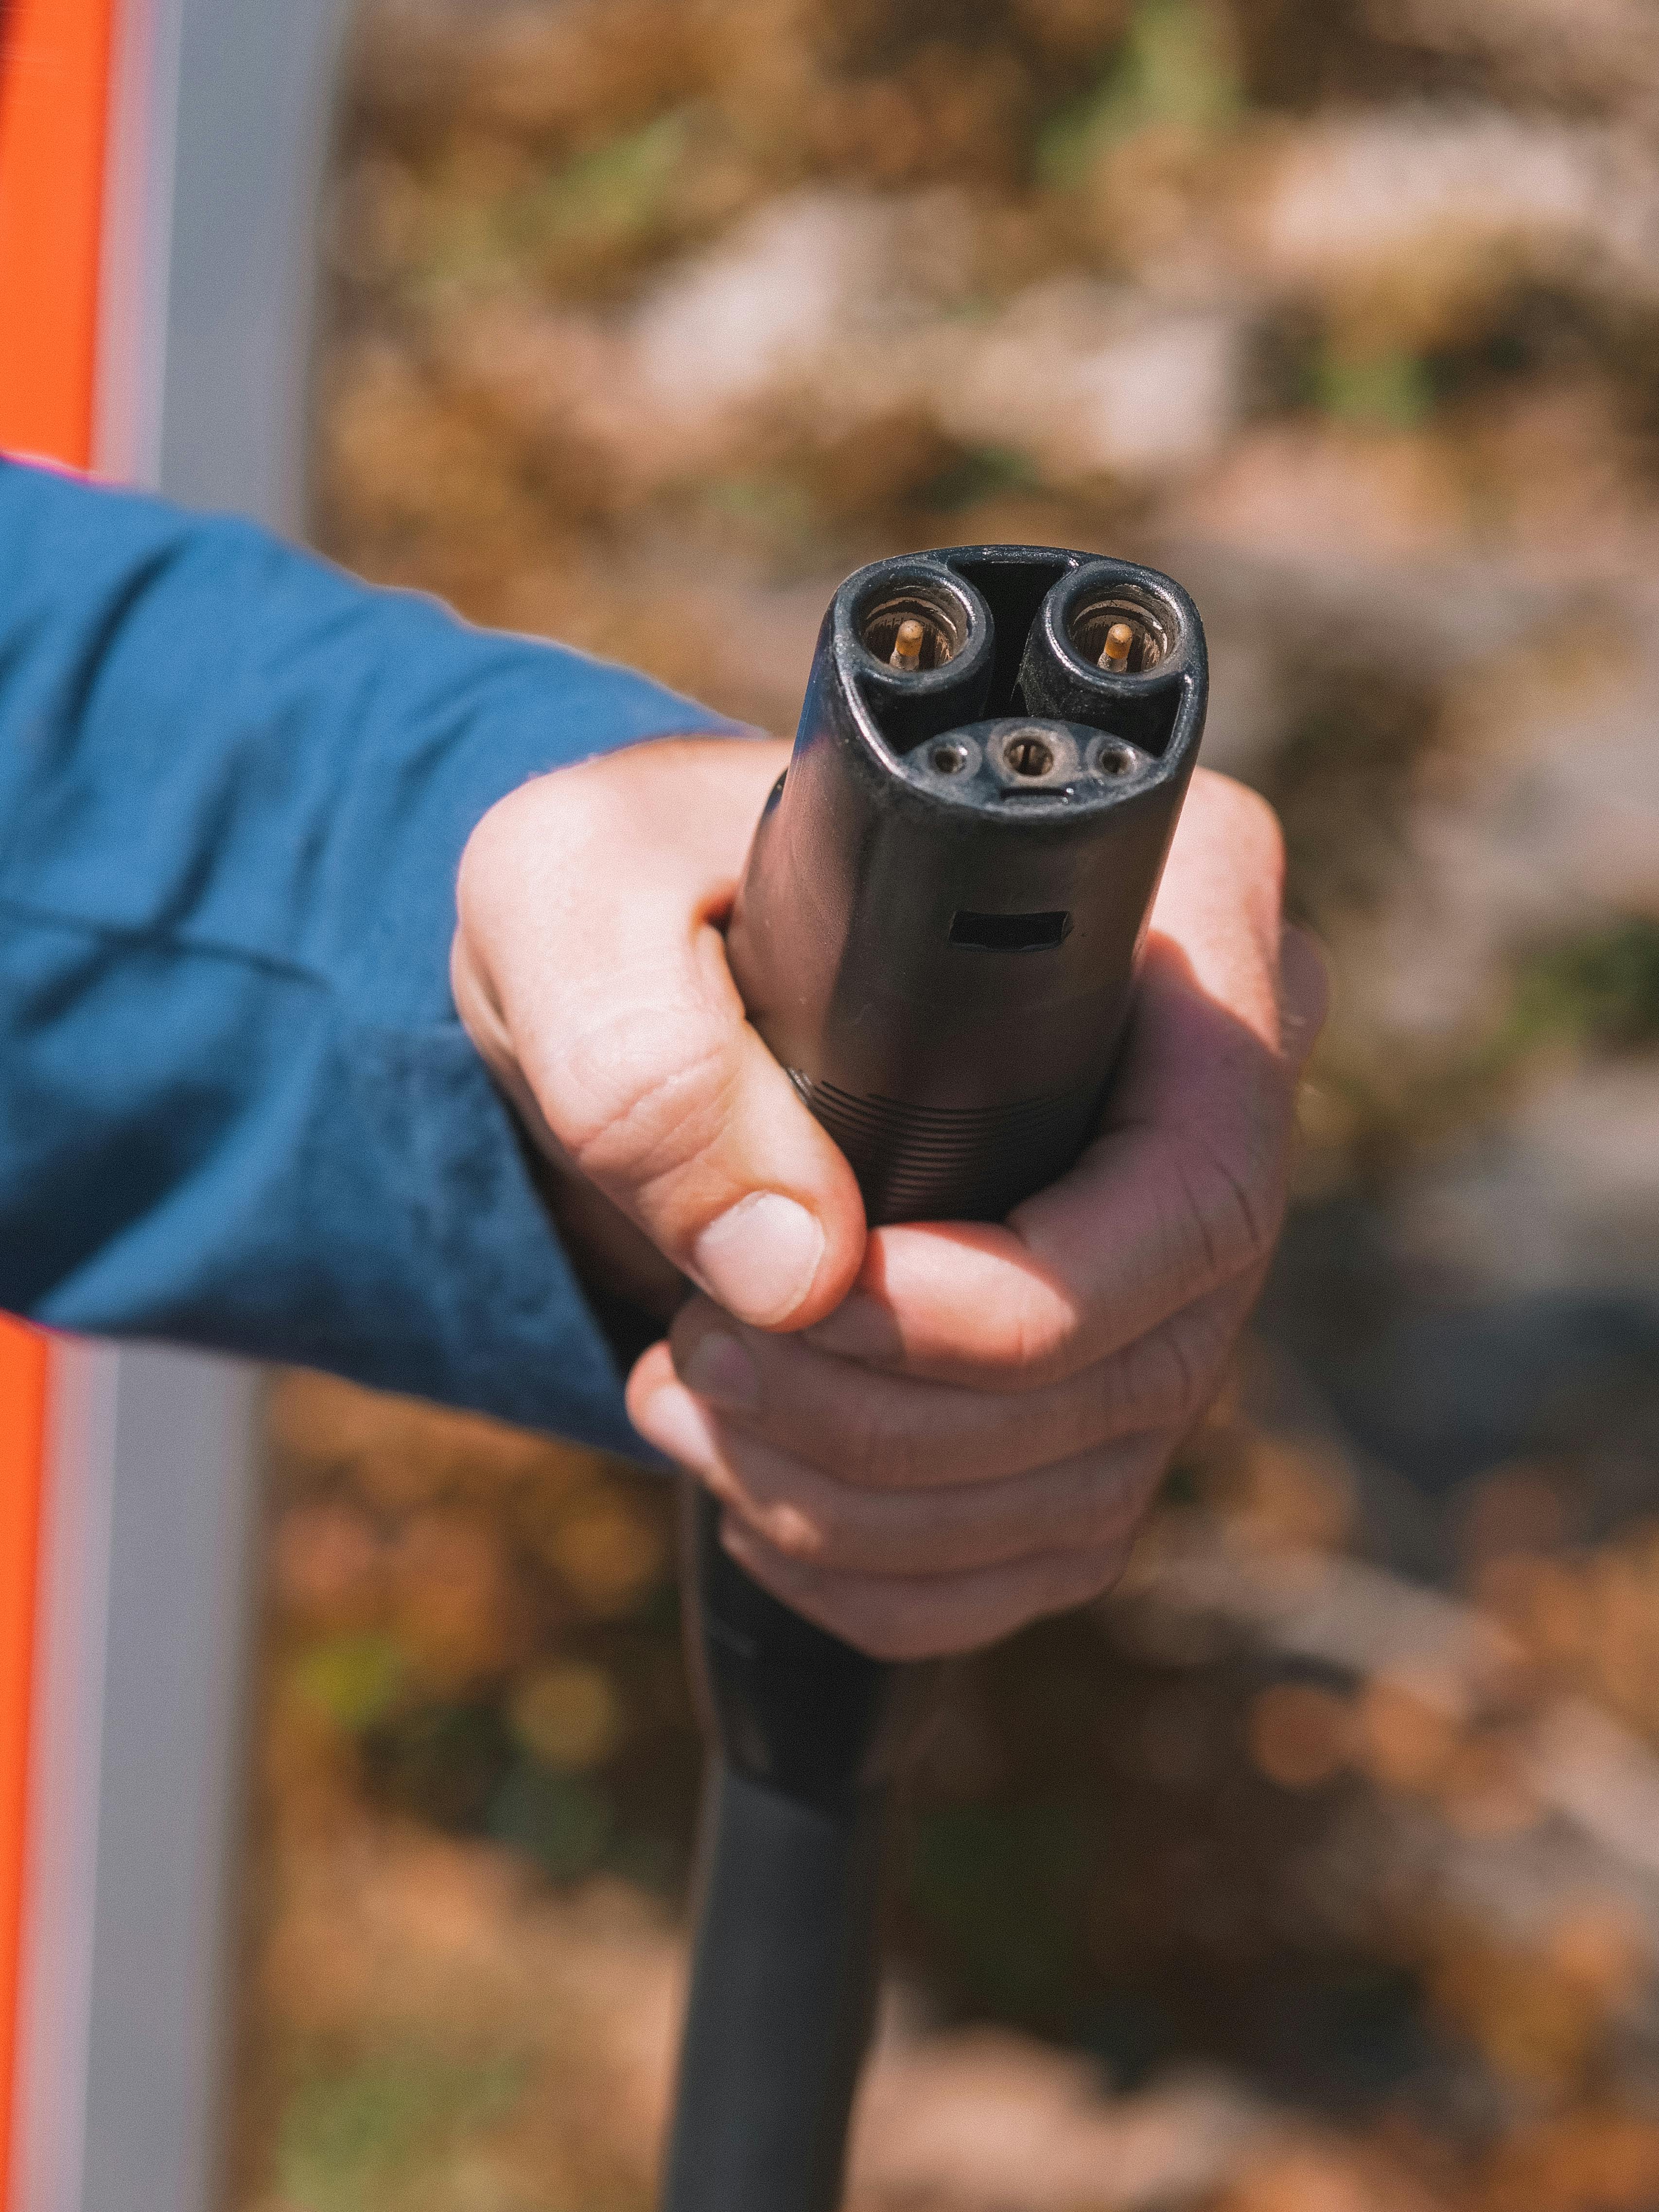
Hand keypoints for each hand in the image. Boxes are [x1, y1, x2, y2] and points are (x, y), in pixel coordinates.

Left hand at [453, 739, 1324, 1659]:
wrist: (628, 982)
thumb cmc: (625, 890)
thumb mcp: (572, 901)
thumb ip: (649, 1054)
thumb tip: (792, 1275)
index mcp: (1168, 912)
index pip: (1198, 1169)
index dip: (1020, 1294)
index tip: (812, 1300)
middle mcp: (1206, 1088)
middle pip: (1149, 1350)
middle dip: (900, 1417)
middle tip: (697, 1357)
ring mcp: (1166, 1247)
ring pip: (1097, 1469)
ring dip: (863, 1502)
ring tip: (684, 1402)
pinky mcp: (1097, 1367)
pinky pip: (1048, 1546)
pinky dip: (885, 1575)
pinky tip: (754, 1498)